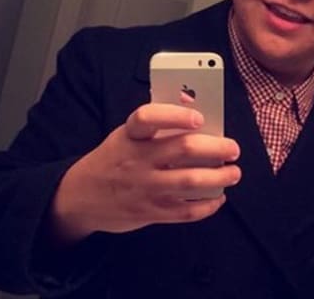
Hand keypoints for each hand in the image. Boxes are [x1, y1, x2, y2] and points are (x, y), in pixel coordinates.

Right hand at [49, 103, 240, 243]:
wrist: (80, 197)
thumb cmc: (115, 157)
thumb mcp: (127, 134)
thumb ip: (158, 119)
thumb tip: (191, 100)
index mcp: (130, 135)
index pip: (148, 117)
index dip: (175, 115)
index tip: (199, 117)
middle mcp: (137, 159)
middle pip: (182, 149)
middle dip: (216, 148)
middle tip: (233, 148)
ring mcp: (144, 188)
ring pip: (189, 181)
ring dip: (219, 177)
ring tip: (234, 173)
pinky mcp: (149, 212)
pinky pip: (185, 211)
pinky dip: (207, 205)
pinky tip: (218, 197)